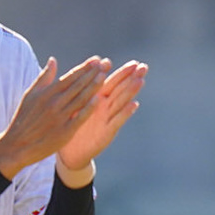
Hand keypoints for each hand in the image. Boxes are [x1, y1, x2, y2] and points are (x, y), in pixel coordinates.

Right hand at [0, 57, 107, 177]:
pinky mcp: (65, 131)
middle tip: (105, 64)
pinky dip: (88, 108)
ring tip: (104, 75)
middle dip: (92, 73)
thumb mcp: (31, 95)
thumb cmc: (25, 118)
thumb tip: (53, 60)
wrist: (17, 145)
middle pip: (77, 85)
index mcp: (47, 93)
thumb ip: (44, 78)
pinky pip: (79, 117)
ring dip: (93, 86)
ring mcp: (60, 117)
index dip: (84, 68)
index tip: (96, 60)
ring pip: (80, 98)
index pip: (70, 77)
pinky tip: (98, 99)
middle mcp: (54, 103)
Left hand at [55, 60, 146, 183]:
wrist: (70, 152)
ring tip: (140, 80)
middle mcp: (105, 107)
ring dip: (131, 91)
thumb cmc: (71, 126)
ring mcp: (108, 118)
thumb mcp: (73, 106)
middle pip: (120, 89)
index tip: (133, 62)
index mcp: (95, 98)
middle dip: (132, 78)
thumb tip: (80, 71)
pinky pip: (117, 120)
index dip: (121, 73)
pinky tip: (133, 104)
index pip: (111, 82)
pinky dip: (125, 112)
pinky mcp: (108, 132)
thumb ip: (78, 89)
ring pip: (121, 102)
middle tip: (144, 67)